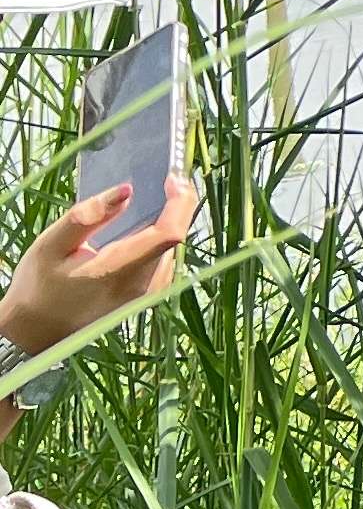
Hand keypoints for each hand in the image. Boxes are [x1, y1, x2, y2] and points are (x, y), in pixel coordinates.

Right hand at [2, 175, 200, 361]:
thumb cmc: (38, 286)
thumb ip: (86, 216)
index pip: (168, 234)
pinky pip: (163, 257)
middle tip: (163, 179)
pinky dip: (159, 236)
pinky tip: (142, 224)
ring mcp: (147, 293)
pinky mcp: (147, 295)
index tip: (172, 178)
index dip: (179, 203)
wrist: (36, 330)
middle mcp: (141, 285)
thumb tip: (126, 191)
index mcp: (117, 272)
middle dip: (175, 205)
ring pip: (171, 247)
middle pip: (174, 238)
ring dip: (167, 219)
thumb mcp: (50, 246)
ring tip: (154, 195)